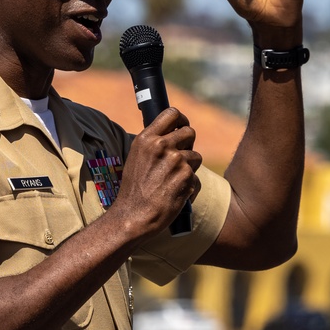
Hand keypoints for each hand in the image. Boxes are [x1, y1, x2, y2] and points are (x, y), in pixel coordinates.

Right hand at [112, 108, 201, 235]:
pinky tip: (175, 192)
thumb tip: (172, 133)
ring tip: (173, 180)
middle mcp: (161, 146)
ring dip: (189, 167)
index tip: (182, 127)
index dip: (182, 120)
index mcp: (146, 139)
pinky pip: (196, 176)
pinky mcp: (187, 177)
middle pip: (189, 132)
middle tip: (180, 157)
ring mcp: (176, 161)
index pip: (172, 114)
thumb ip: (153, 144)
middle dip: (189, 144)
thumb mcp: (136, 158)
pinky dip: (189, 185)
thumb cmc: (133, 190)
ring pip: (196, 156)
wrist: (133, 216)